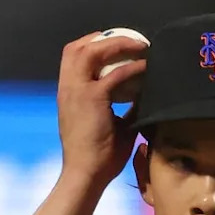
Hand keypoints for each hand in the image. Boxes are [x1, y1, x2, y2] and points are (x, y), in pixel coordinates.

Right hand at [57, 33, 147, 186]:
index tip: (118, 49)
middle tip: (131, 42)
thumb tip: (144, 98)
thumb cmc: (98, 159)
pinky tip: (146, 68)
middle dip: (104, 39)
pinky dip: (133, 68)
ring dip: (117, 44)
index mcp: (69, 95)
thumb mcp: (113, 127)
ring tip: (140, 47)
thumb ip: (126, 110)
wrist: (85, 175)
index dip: (95, 48)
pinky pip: (116, 74)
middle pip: (77, 48)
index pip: (75, 59)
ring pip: (91, 50)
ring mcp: (78, 91)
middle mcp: (69, 88)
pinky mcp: (92, 98)